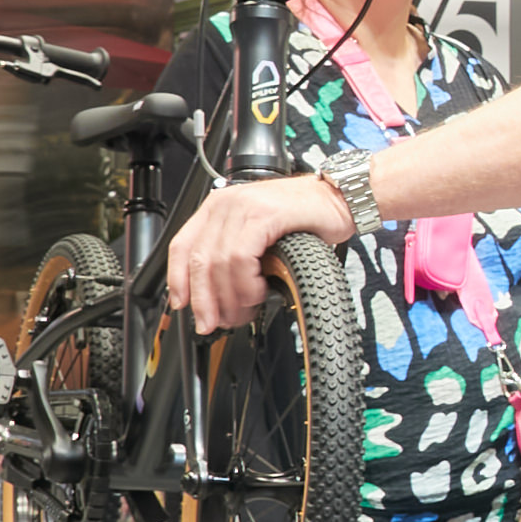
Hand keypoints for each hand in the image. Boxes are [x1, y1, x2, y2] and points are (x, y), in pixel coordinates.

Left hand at [166, 175, 347, 331]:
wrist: (341, 199)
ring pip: (218, 263)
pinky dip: (247, 283)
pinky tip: (259, 292)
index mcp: (218, 208)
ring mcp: (243, 207)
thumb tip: (219, 296)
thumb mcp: (261, 237)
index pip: (182, 246)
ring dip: (230, 297)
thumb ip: (237, 256)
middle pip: (197, 261)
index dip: (179, 281)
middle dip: (204, 300)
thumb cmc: (306, 219)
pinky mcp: (263, 215)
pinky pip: (241, 258)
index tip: (183, 306)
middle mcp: (225, 204)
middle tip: (214, 323)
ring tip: (245, 310)